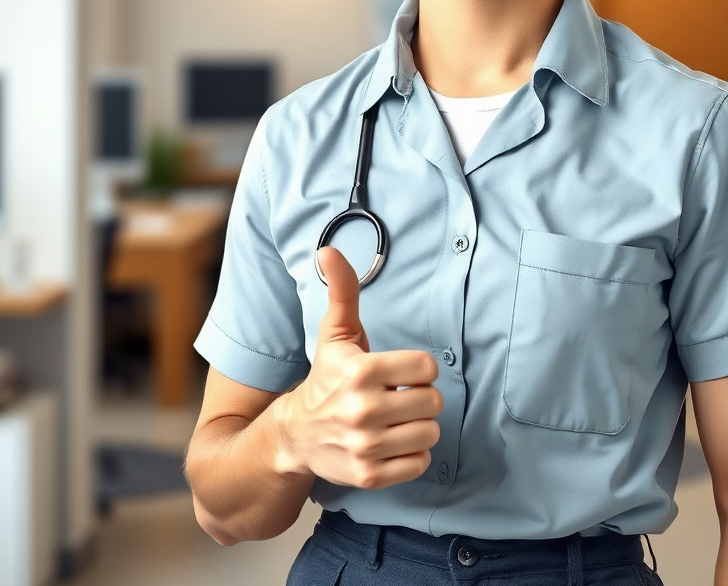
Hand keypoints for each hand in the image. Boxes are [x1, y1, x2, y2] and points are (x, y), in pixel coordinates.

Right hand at [275, 246, 442, 489]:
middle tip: (397, 398)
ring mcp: (365, 447)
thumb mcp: (335, 333)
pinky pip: (419, 463)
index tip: (399, 374)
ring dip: (418, 427)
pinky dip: (412, 455)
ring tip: (395, 420)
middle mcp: (363, 411)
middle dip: (420, 398)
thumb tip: (328, 250)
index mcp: (361, 372)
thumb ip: (341, 290)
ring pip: (430, 433)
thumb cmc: (326, 377)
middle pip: (433, 403)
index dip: (418, 370)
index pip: (428, 369)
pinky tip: (391, 443)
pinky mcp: (368, 476)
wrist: (295, 435)